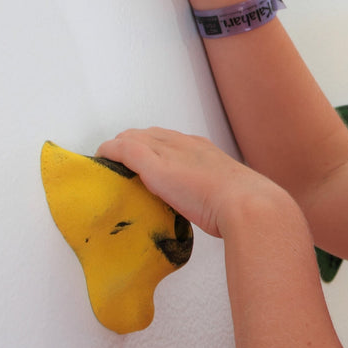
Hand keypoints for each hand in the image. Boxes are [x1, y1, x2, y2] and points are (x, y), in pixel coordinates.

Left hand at [96, 128, 295, 239]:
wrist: (247, 204)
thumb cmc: (245, 206)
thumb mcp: (229, 195)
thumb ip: (218, 197)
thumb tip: (221, 212)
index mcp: (204, 150)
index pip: (170, 140)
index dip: (153, 147)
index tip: (145, 162)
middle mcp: (185, 144)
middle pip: (149, 135)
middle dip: (132, 144)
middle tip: (120, 163)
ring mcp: (169, 152)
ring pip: (133, 138)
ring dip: (118, 148)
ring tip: (107, 164)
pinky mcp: (154, 165)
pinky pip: (122, 150)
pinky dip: (109, 153)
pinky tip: (101, 161)